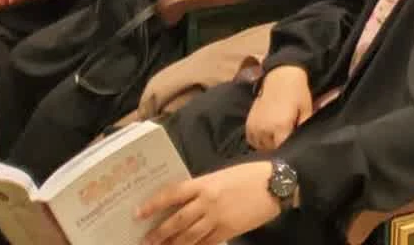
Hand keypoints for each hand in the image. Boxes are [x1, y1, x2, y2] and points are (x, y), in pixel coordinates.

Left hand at [139, 161, 282, 244]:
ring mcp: (217, 218)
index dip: (153, 204)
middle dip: (158, 233)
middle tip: (145, 241)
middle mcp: (207, 202)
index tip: (138, 213)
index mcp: (205, 183)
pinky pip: (205, 243)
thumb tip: (183, 202)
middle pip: (176, 221)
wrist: (276, 184)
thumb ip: (203, 188)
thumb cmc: (249, 176)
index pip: (172, 194)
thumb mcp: (223, 176)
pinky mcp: (228, 230)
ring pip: (188, 236)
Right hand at [246, 65, 312, 151]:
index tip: (293, 148)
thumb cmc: (297, 92)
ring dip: (268, 145)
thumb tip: (302, 142)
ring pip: (261, 147)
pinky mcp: (248, 124)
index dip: (288, 150)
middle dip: (279, 147)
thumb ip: (303, 127)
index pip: (282, 149)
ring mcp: (255, 127)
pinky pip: (252, 141)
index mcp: (280, 126)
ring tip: (277, 137)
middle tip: (286, 140)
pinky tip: (267, 135)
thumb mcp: (306, 109)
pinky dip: (259, 141)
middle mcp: (265, 129)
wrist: (281, 76)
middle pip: (271, 150)